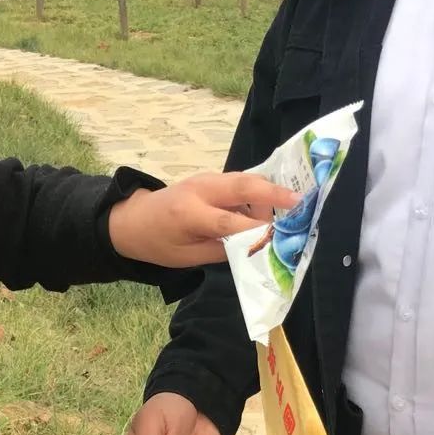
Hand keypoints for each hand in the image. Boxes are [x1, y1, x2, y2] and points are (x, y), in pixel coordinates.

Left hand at [107, 173, 298, 268]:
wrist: (133, 219)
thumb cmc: (158, 243)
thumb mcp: (186, 256)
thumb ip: (220, 250)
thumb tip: (253, 247)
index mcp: (188, 213)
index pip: (227, 219)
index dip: (254, 227)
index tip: (279, 235)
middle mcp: (200, 189)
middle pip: (242, 185)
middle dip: (273, 193)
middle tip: (300, 202)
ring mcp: (206, 178)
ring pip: (245, 179)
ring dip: (268, 193)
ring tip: (290, 209)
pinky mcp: (211, 178)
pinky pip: (240, 181)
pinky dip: (258, 192)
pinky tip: (272, 206)